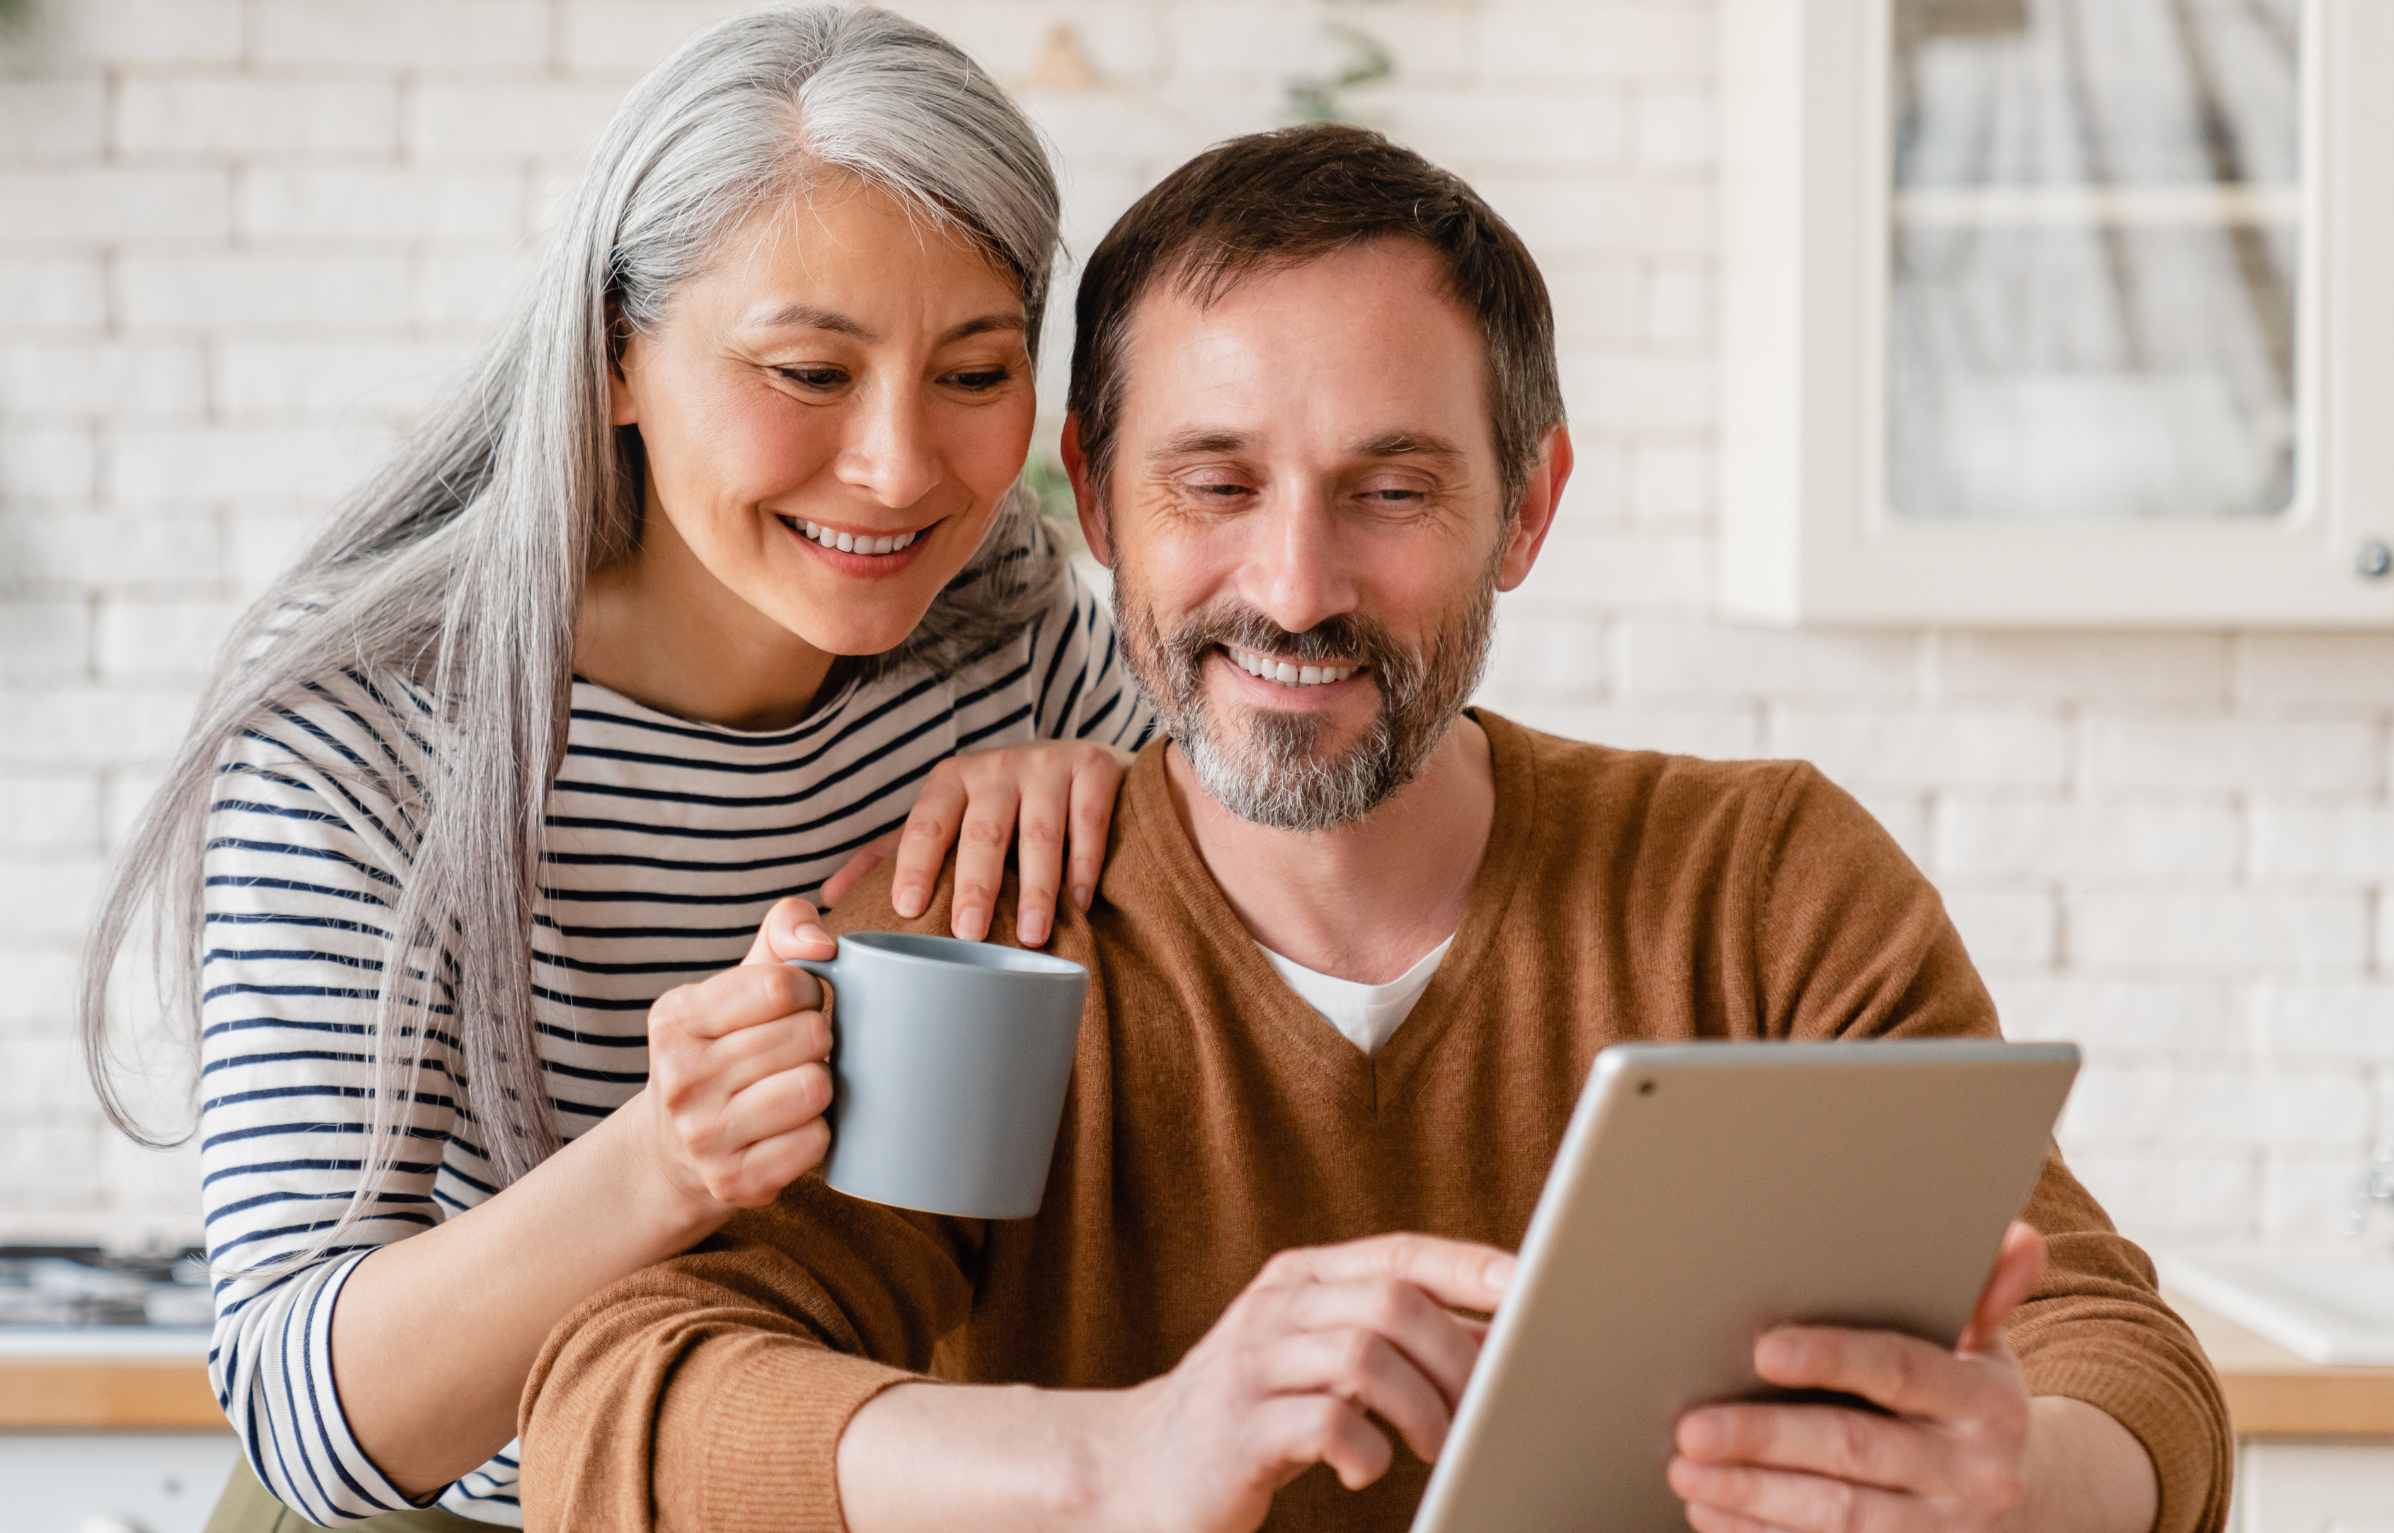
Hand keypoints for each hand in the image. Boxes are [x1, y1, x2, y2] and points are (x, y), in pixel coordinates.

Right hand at [638, 896, 837, 1224]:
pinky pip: (816, 1142)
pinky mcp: (734, 1182)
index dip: (808, 991)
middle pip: (808, 1036)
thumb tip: (822, 941)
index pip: (782, 984)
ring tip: (794, 1086)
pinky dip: (818, 1133)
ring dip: (821, 1085)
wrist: (675, 1149)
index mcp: (675, 1018)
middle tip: (794, 1053)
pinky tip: (790, 1128)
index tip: (794, 1006)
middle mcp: (679, 1078)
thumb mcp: (736, 984)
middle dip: (817, 1039)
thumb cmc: (725, 1049)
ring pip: (815, 1087)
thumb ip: (783, 932)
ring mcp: (703, 1136)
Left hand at [819, 740, 1132, 946]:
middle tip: (969, 933)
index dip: (914, 864)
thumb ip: (893, 854)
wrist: (1083, 765)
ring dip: (1037, 888)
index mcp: (952, 780)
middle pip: (983, 832)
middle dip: (976, 884)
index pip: (926, 823)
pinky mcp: (1095, 769)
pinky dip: (1083, 865)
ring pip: (1040, 833)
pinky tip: (1079, 902)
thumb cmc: (1003, 807)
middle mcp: (997, 767)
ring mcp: (1048, 765)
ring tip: (1031, 936)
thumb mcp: (946, 821)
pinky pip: (1088, 821)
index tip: (905, 907)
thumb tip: (829, 898)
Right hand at [1088, 1233, 1513, 1532]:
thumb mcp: (1313, 1355)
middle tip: (1484, 1408)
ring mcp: (1251, 1365)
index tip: (1530, 1285)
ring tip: (1433, 1446)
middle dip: (1456, 1357)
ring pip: (1365, 1357)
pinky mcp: (1238, 1430)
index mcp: (1300, 1278)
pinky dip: (1367, 1451)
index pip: (1398, 1253)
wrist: (1138, 1466)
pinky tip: (1366, 1469)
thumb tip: (1491, 1335)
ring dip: (1422, 1409)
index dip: (1468, 1266)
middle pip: (1394, 1303)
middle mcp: (1275, 1308)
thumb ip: (1386, 1335)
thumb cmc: (1252, 1410)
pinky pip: (1327, 1425)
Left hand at [1668, 1220, 2047, 1532]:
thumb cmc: (1971, 1404)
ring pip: (1838, 1516)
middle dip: (1766, 1438)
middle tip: (1693, 1429)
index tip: (1762, 1351)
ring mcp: (1942, 1530)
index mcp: (1986, 1402)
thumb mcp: (1989, 1350)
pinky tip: (1709, 1513)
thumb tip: (2016, 1234)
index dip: (1831, 1359)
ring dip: (1752, 1495)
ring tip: (1685, 1472)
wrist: (2023, 1504)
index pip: (1900, 1371)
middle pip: (1855, 1450)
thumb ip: (1988, 1292)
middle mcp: (1972, 1472)